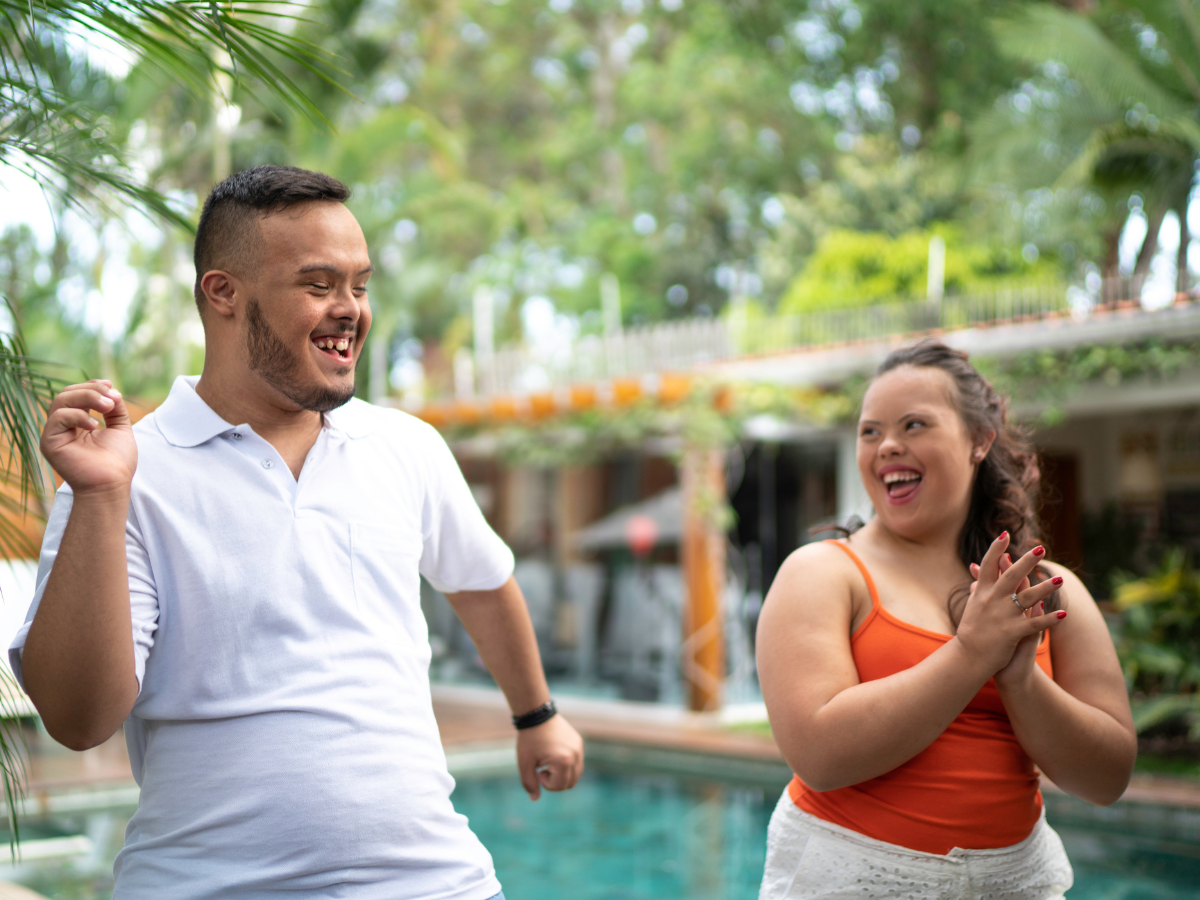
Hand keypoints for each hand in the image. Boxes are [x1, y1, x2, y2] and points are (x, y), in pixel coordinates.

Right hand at [40, 380, 136, 495]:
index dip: (93, 385)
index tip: (112, 387)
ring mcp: (54, 434)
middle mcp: (63, 426)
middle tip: (112, 400)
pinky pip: (58, 417)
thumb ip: (116, 409)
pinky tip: (95, 426)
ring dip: (87, 397)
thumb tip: (112, 389)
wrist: (111, 485)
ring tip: (108, 407)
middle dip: (92, 390)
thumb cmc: (117, 462)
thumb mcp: (120, 428)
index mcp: (78, 422)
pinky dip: (79, 416)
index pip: (77, 393)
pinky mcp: (49, 442)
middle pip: (67, 393)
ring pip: (61, 400)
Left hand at [515, 714, 583, 800]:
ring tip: (549, 763)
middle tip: (543, 769)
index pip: (559, 786)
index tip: (538, 771)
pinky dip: (567, 765)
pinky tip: (554, 755)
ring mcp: (579, 748)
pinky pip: (577, 762)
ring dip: (563, 775)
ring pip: (576, 774)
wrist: (536, 715)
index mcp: (563, 761)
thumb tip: (534, 799)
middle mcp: (575, 755)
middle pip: (570, 783)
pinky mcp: (579, 743)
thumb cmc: (529, 739)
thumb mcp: (525, 763)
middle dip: (555, 781)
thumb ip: (529, 783)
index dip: (546, 783)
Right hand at [955, 532, 1064, 677]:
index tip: (1004, 534)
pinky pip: (1034, 624)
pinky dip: (1049, 619)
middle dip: (1026, 562)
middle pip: (1010, 576)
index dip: (995, 549)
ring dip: (1045, 588)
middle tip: (1040, 549)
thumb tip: (975, 577)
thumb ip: (977, 590)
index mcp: (981, 593)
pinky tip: (1063, 614)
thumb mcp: (972, 607)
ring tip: (1060, 580)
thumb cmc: (971, 632)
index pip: (987, 565)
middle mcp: (991, 601)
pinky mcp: (1012, 633)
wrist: (968, 658)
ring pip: (1027, 598)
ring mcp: (1002, 616)